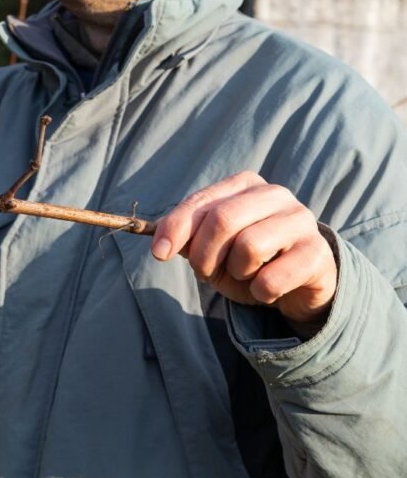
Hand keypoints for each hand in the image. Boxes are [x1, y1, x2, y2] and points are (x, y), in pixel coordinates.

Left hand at [151, 171, 337, 327]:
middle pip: (223, 220)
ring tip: (245, 274)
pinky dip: (259, 292)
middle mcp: (275, 195)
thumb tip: (160, 244)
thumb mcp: (210, 248)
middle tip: (207, 273)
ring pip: (249, 246)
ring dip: (236, 272)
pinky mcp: (317, 253)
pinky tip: (268, 288)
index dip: (174, 229)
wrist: (297, 284)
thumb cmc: (247, 260)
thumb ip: (186, 238)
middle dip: (204, 255)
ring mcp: (301, 221)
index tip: (159, 253)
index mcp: (245, 185)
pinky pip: (271, 279)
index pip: (200, 202)